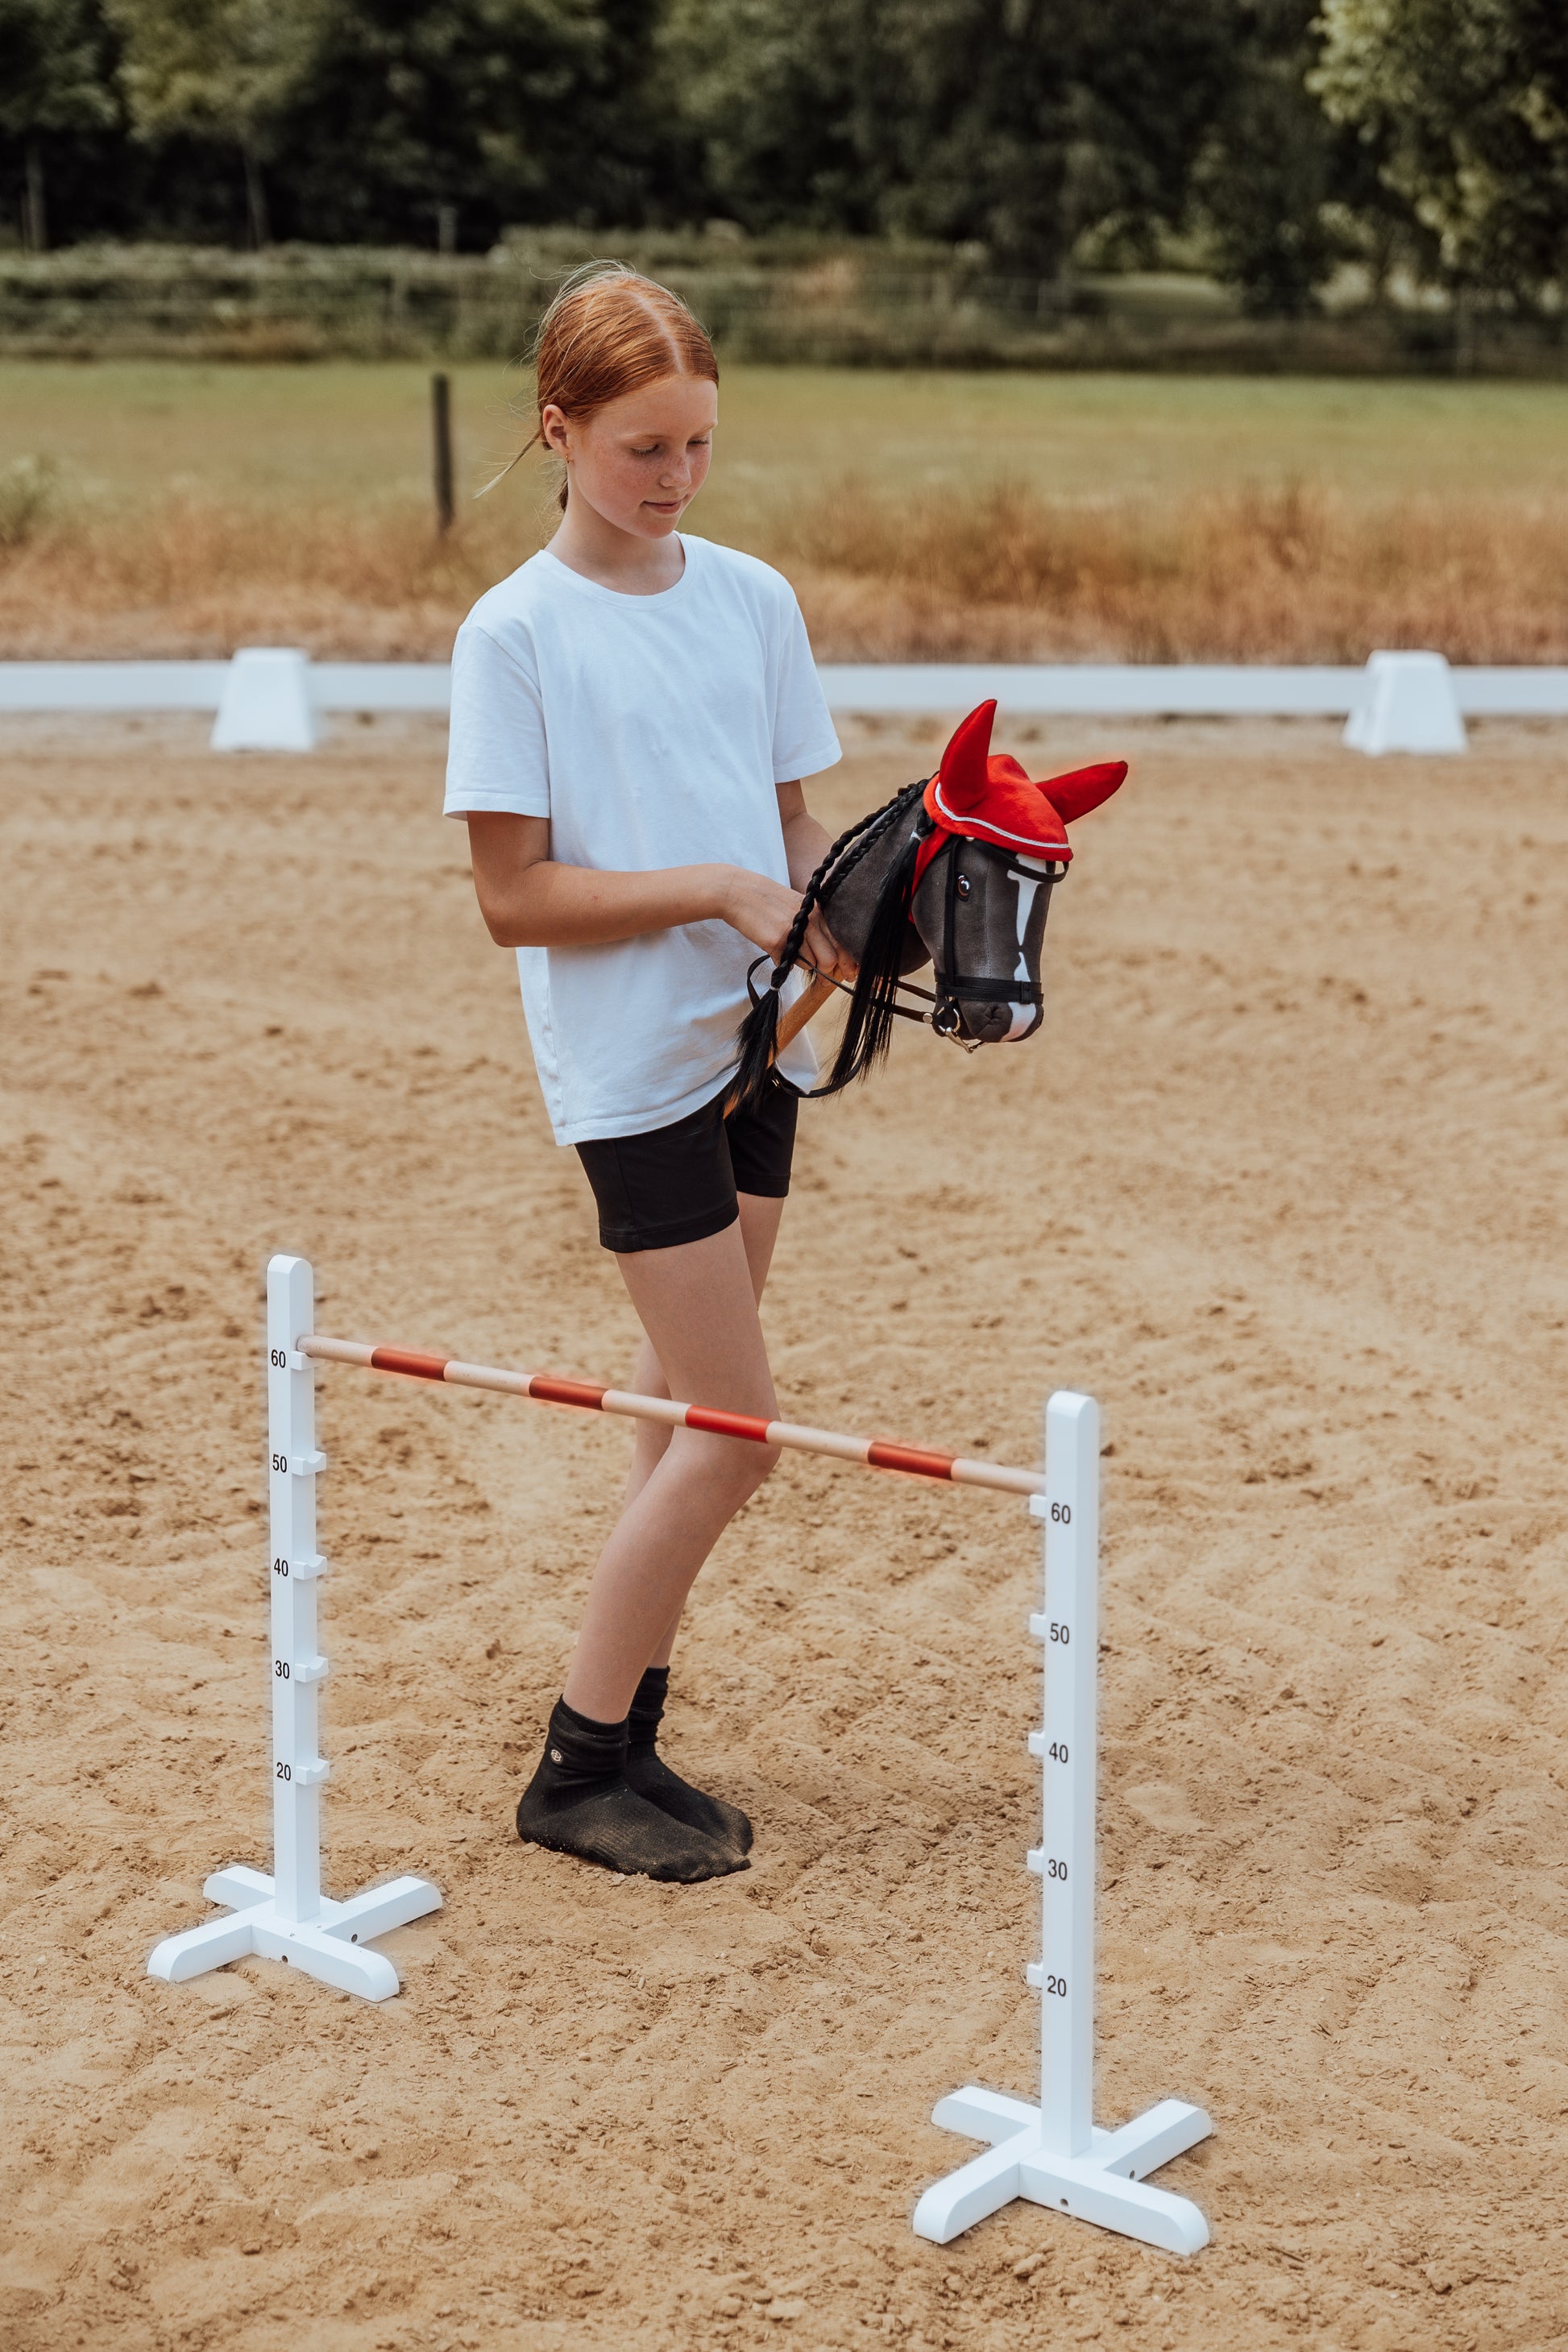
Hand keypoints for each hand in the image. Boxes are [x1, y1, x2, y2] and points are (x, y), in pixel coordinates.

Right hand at [720, 870, 854, 981]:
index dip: (847, 962)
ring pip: (810, 964)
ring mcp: (794, 932)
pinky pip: (787, 965)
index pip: (841, 941)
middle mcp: (809, 921)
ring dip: (803, 967)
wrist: (739, 892)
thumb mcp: (798, 907)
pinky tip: (776, 952)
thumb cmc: (768, 901)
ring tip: (791, 955)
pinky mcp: (777, 942)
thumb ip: (814, 927)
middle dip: (828, 973)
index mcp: (817, 912)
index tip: (850, 973)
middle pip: (830, 958)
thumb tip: (829, 956)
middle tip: (823, 982)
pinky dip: (783, 964)